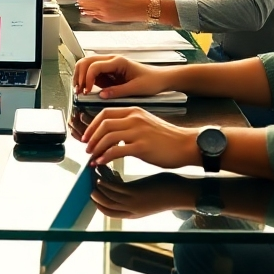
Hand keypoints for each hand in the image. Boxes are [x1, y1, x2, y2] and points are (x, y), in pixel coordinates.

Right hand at [73, 54, 166, 98]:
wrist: (160, 78)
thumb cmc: (152, 80)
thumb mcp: (136, 89)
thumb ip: (118, 92)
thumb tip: (102, 95)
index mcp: (118, 61)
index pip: (95, 66)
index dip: (88, 78)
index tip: (87, 91)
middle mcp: (111, 61)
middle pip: (86, 61)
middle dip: (80, 75)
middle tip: (79, 90)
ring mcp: (108, 66)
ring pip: (86, 65)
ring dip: (80, 76)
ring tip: (80, 90)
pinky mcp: (108, 73)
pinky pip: (92, 73)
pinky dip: (86, 80)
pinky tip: (86, 90)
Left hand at [77, 0, 143, 22]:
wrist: (135, 8)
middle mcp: (102, 4)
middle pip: (83, 3)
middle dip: (81, 0)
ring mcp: (103, 12)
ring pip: (86, 10)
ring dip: (84, 7)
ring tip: (85, 4)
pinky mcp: (105, 19)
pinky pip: (93, 16)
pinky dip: (90, 13)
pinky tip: (91, 10)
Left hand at [82, 106, 198, 167]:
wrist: (186, 145)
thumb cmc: (168, 138)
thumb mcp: (146, 124)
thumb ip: (129, 125)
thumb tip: (113, 135)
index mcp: (134, 111)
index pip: (105, 112)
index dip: (93, 124)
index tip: (87, 135)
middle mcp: (134, 119)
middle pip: (104, 123)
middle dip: (91, 136)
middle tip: (86, 146)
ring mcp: (138, 132)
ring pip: (108, 136)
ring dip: (96, 147)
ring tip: (92, 156)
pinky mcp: (142, 146)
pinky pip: (116, 150)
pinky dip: (105, 157)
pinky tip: (102, 162)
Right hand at [90, 171, 192, 218]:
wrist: (183, 193)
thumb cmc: (167, 191)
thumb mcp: (145, 194)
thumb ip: (131, 190)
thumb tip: (117, 179)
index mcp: (132, 212)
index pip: (107, 210)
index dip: (96, 200)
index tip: (90, 186)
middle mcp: (130, 211)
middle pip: (104, 205)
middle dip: (92, 192)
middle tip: (86, 177)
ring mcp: (133, 204)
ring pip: (107, 197)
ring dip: (96, 184)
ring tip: (92, 170)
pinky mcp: (137, 195)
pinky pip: (115, 189)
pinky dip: (106, 181)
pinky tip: (102, 170)